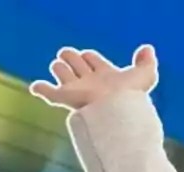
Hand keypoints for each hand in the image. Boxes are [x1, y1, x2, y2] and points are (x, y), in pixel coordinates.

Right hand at [29, 45, 157, 110]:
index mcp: (104, 76)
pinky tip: (36, 87)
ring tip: (62, 70)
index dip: (90, 56)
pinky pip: (48, 92)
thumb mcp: (145, 75)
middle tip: (74, 59)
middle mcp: (88, 82)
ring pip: (60, 71)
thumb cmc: (131, 96)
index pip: (90, 58)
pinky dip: (41, 89)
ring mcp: (76, 90)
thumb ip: (147, 61)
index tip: (90, 58)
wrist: (116, 111)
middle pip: (74, 62)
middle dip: (71, 56)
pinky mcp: (64, 97)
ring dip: (59, 68)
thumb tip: (147, 49)